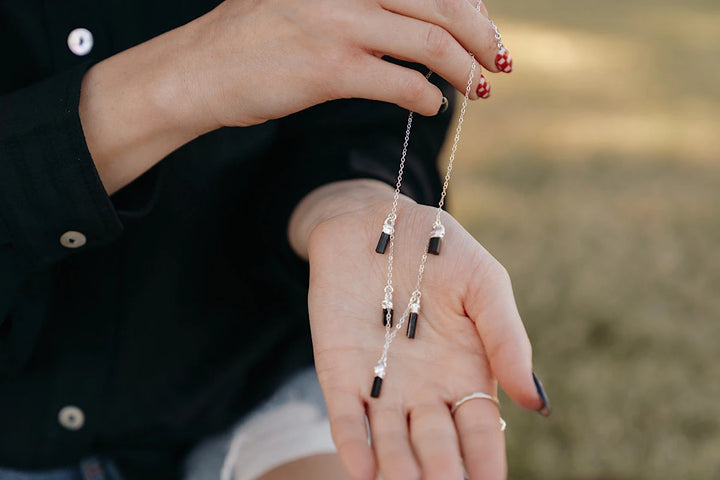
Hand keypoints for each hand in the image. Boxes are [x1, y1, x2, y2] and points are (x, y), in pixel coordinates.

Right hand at [81, 0, 509, 193]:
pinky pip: (398, 80)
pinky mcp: (327, 67)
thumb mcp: (304, 3)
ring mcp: (336, 23)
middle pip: (439, 2)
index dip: (466, 4)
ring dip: (463, 68)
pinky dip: (425, 95)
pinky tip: (432, 106)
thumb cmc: (250, 41)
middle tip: (498, 60)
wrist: (195, 72)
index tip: (482, 28)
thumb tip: (413, 25)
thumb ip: (358, 7)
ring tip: (478, 87)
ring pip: (428, 40)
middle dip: (479, 35)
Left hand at [293, 180, 544, 479]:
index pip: (479, 433)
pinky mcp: (338, 371)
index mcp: (466, 374)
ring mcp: (379, 384)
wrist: (374, 220)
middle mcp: (423, 390)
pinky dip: (353, 444)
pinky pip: (346, 417)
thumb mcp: (485, 285)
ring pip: (390, 442)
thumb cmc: (439, 249)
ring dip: (397, 469)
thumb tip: (539, 405)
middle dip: (442, 472)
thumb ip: (508, 340)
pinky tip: (362, 470)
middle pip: (436, 447)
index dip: (485, 462)